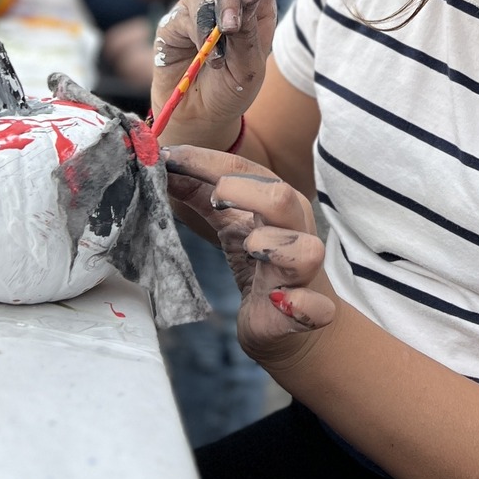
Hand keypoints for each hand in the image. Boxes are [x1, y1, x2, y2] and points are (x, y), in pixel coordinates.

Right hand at [150, 0, 276, 147]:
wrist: (201, 116)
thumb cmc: (232, 89)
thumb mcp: (251, 66)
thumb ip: (250, 31)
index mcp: (255, 3)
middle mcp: (227, 0)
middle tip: (232, 27)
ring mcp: (199, 10)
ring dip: (212, 17)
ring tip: (219, 53)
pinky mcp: (174, 23)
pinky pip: (184, 14)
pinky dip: (197, 33)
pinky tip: (206, 56)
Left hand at [163, 145, 336, 364]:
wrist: (291, 320)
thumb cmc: (262, 262)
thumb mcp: (230, 222)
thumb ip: (199, 193)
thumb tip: (162, 163)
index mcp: (278, 204)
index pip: (248, 172)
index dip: (207, 163)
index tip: (169, 158)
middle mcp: (296, 231)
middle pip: (282, 198)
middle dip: (247, 192)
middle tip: (215, 197)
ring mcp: (304, 272)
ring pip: (305, 250)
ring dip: (273, 246)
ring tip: (250, 249)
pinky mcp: (309, 313)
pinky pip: (316, 308)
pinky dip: (300, 305)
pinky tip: (281, 301)